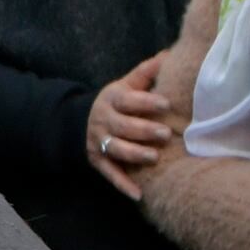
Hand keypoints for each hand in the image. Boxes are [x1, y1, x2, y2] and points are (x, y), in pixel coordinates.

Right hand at [83, 55, 171, 198]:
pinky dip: (123, 185)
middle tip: (165, 133)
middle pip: (123, 126)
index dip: (146, 102)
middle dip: (144, 130)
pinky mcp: (98, 161)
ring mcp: (99, 142)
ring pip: (116, 150)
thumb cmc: (115, 103)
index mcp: (112, 100)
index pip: (128, 100)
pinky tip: (139, 195)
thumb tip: (170, 54)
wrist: (79, 123)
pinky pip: (110, 174)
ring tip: (154, 157)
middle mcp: (103, 121)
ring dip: (134, 154)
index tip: (166, 104)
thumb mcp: (125, 85)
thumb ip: (146, 73)